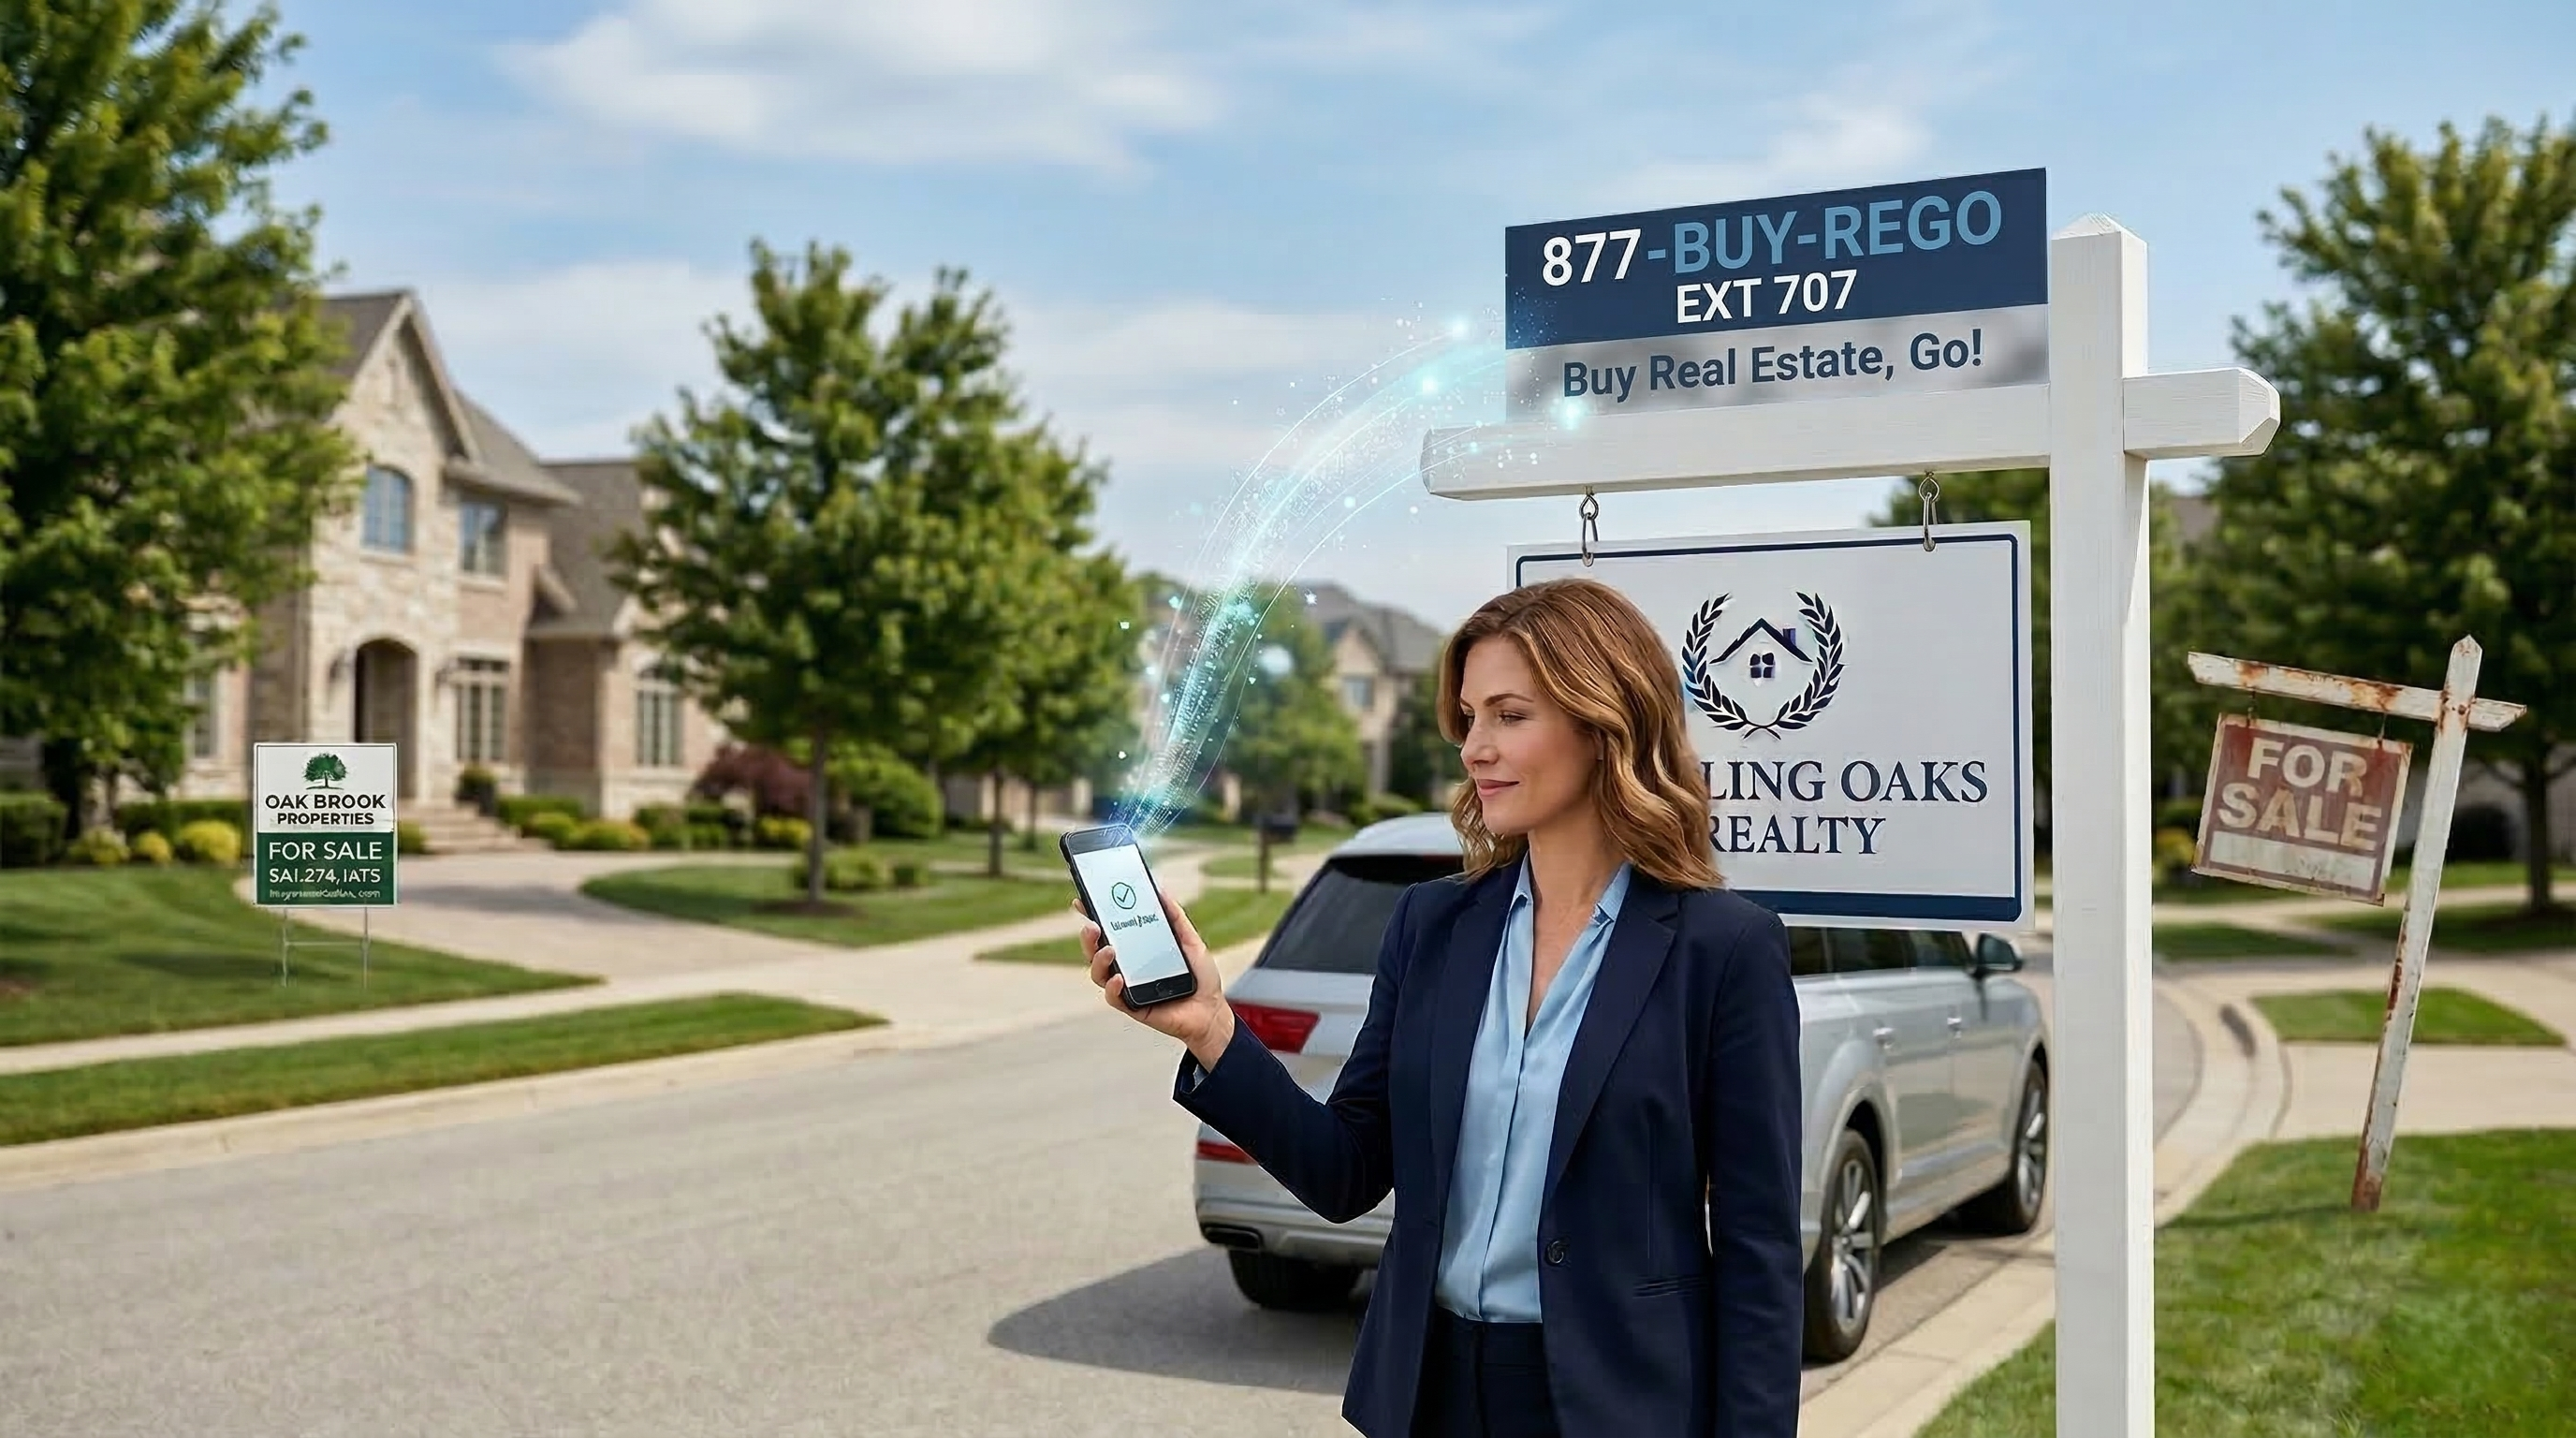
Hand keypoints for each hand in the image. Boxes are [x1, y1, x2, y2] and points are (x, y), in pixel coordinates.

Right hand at [1079, 886, 1233, 1069]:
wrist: (1212, 1010)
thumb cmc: (1200, 976)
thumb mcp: (1190, 940)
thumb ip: (1175, 917)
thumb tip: (1160, 889)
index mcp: (1136, 949)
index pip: (1108, 930)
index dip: (1092, 915)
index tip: (1082, 901)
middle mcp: (1126, 967)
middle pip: (1096, 950)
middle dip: (1089, 936)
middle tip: (1092, 924)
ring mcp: (1127, 987)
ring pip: (1098, 973)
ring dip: (1098, 959)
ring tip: (1108, 948)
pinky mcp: (1132, 1006)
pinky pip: (1114, 997)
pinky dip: (1112, 987)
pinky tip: (1119, 978)